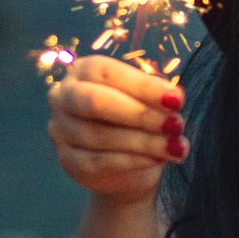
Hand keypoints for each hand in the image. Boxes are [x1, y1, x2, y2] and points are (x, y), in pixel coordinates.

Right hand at [47, 55, 188, 204]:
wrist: (124, 166)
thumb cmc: (135, 120)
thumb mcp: (146, 101)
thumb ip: (154, 96)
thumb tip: (174, 97)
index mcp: (83, 71)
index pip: (108, 73)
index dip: (143, 86)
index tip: (177, 100)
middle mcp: (63, 97)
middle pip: (97, 102)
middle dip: (140, 114)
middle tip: (176, 125)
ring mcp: (61, 131)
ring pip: (100, 136)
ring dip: (144, 142)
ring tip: (176, 147)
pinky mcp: (68, 161)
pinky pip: (100, 162)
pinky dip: (133, 161)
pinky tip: (158, 160)